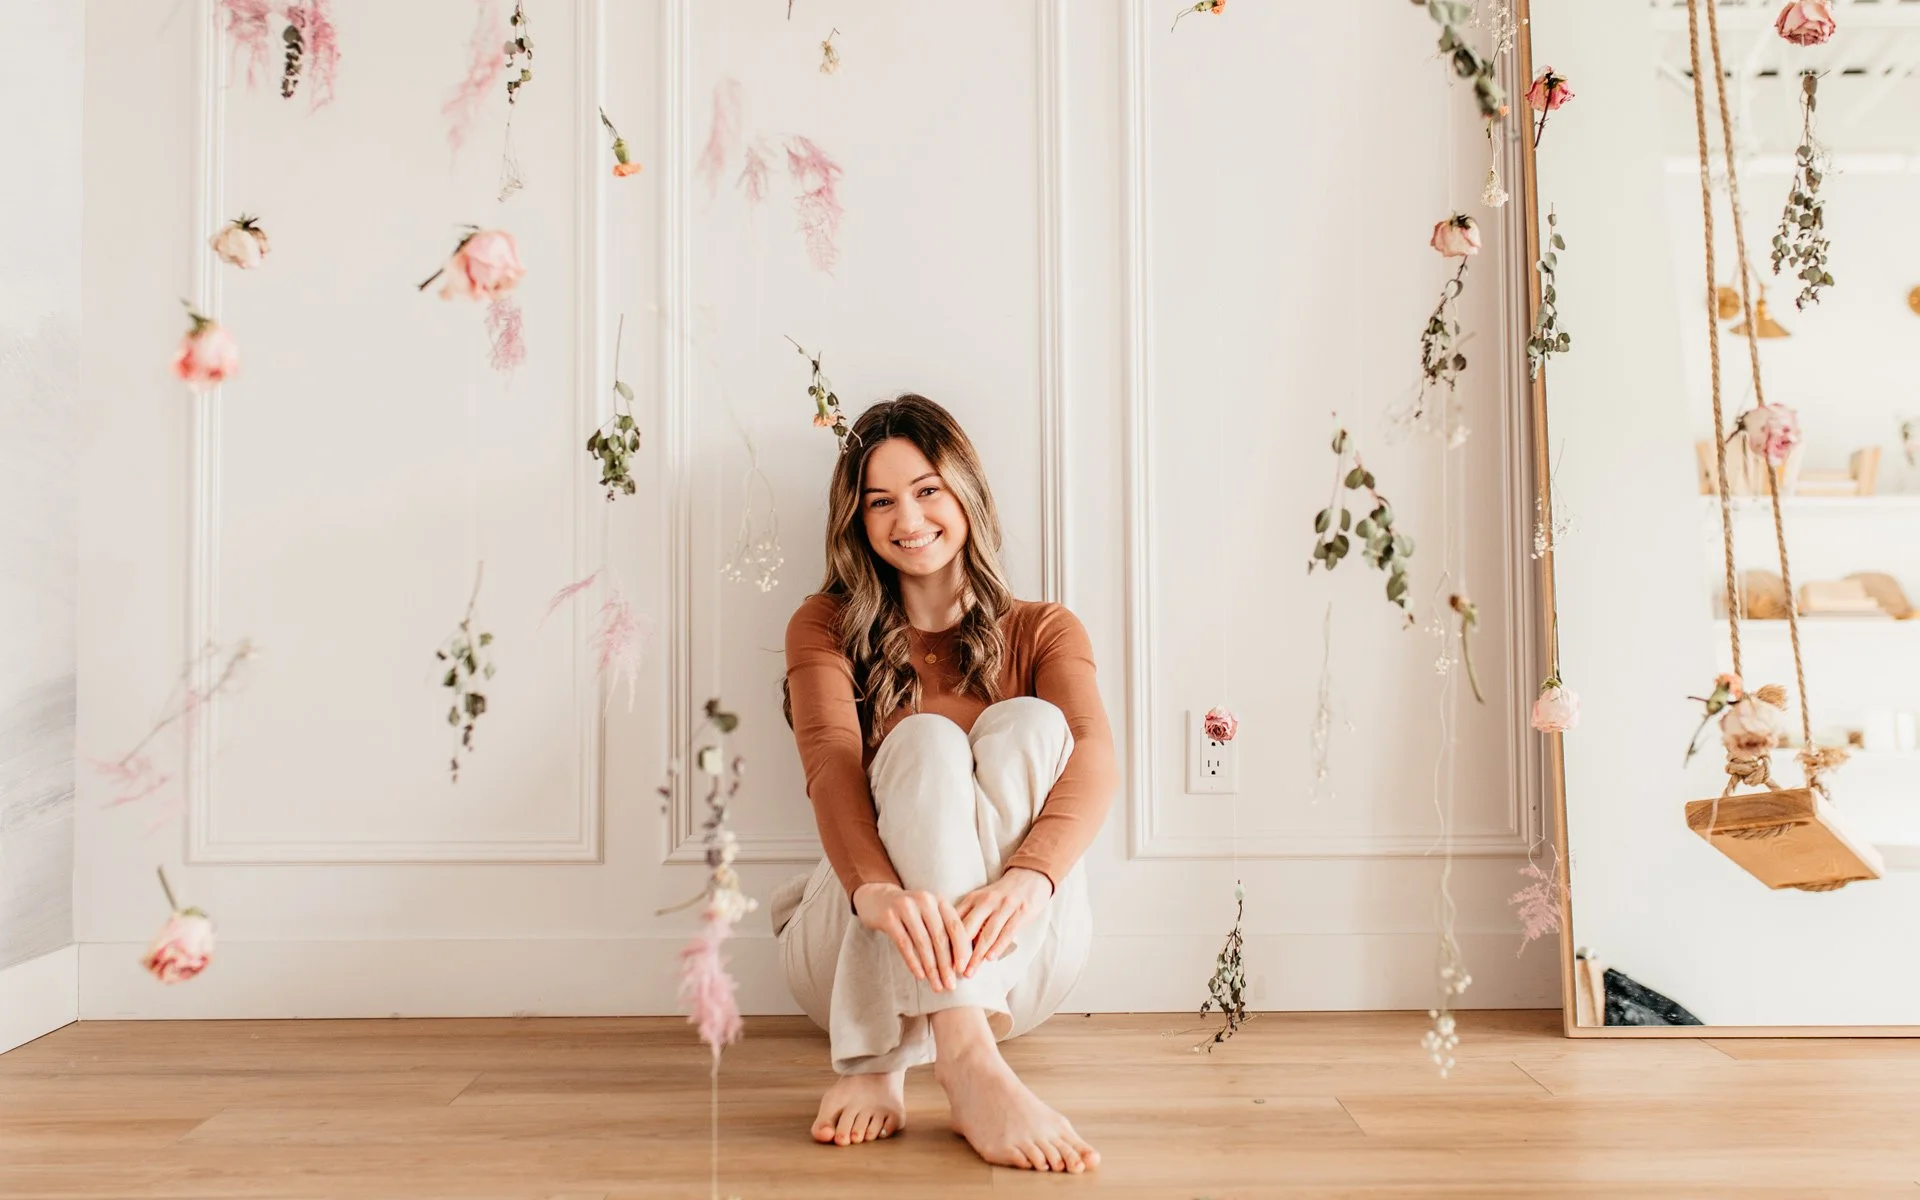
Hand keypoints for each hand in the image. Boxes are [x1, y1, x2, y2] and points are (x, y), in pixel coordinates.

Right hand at [852, 882, 970, 992]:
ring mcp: (906, 907)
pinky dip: (914, 962)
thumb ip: (944, 933)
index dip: (961, 949)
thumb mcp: (929, 916)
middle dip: (946, 965)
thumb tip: (959, 965)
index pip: (955, 926)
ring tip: (937, 985)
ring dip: (931, 968)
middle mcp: (924, 900)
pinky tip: (920, 976)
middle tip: (950, 985)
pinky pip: (904, 944)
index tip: (963, 970)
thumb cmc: (910, 913)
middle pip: (939, 937)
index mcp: (939, 900)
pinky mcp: (889, 917)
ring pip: (922, 942)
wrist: (878, 899)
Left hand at [954, 867, 1051, 976]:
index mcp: (973, 898)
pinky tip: (990, 959)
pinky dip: (998, 946)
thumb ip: (969, 916)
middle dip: (959, 951)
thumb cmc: (1002, 894)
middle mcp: (986, 901)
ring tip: (969, 972)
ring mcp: (1004, 906)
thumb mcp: (982, 899)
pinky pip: (1007, 932)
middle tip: (951, 971)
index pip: (955, 921)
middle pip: (968, 928)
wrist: (1030, 876)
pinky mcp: (1021, 912)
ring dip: (977, 955)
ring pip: (987, 933)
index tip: (939, 959)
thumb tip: (951, 943)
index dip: (946, 940)